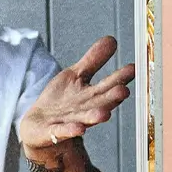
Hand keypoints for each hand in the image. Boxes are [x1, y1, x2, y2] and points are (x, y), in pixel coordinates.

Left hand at [18, 36, 134, 156]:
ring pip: (85, 118)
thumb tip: (112, 39)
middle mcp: (86, 109)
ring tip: (104, 114)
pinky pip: (63, 131)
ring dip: (95, 116)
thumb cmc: (61, 100)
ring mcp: (71, 121)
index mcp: (93, 94)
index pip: (110, 84)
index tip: (133, 68)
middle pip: (101, 102)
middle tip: (123, 91)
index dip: (120, 77)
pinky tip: (78, 129)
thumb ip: (93, 60)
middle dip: (112, 98)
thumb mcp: (75, 75)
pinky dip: (71, 130)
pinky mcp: (54, 131)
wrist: (39, 125)